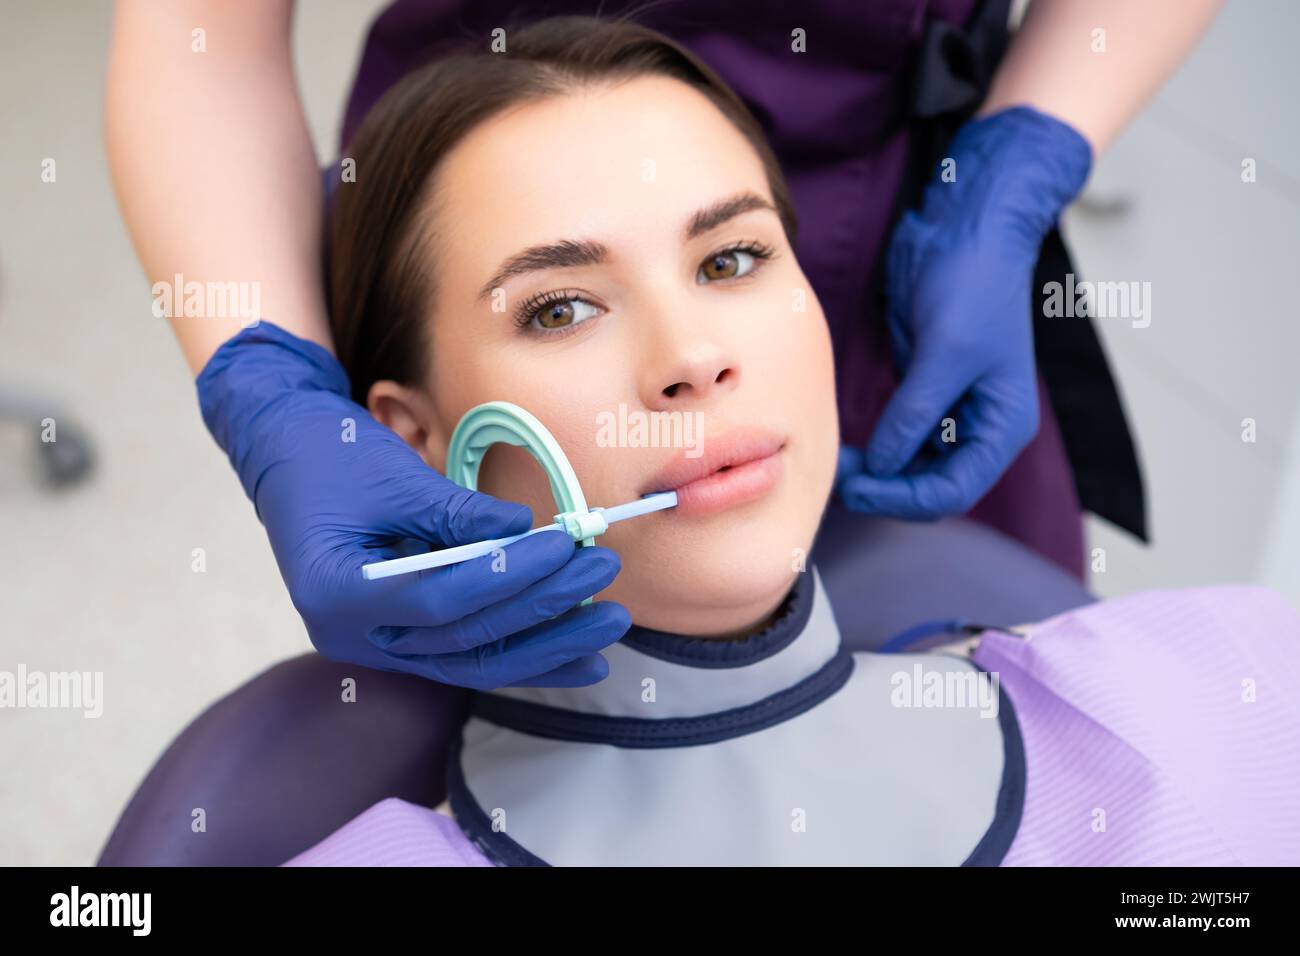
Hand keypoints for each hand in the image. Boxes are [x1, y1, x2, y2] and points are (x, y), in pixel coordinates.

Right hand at [197, 321, 629, 689]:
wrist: (286, 456)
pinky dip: (523, 653)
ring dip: (545, 646)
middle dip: (541, 610)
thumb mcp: (392, 476)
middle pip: (463, 639)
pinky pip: (468, 654)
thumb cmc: (330, 458)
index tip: (565, 544)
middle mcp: (352, 636)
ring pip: (472, 662)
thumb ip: (455, 513)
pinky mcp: (401, 639)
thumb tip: (525, 530)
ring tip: (608, 629)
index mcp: (335, 593)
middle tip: (602, 577)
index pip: (439, 596)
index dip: (509, 574)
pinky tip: (577, 655)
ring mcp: (376, 645)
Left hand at [838, 106, 1091, 518]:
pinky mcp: (923, 390)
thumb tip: (881, 466)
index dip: (903, 499)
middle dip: (886, 489)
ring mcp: (951, 410)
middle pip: (931, 487)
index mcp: (1003, 426)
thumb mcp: (944, 352)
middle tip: (837, 478)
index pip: (953, 491)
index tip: (856, 488)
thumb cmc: (973, 283)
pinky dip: (875, 448)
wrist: (966, 229)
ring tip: (838, 462)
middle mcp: (981, 426)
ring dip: (877, 473)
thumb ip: (914, 414)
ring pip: (912, 467)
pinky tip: (847, 442)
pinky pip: (899, 437)